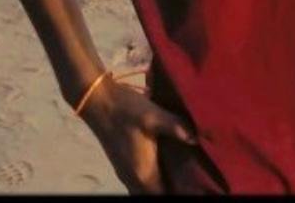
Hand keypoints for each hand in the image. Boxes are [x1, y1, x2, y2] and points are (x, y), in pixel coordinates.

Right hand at [79, 74, 198, 193]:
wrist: (98, 102)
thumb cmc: (126, 110)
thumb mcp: (153, 116)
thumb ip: (175, 127)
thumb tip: (195, 139)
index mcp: (143, 173)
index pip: (163, 195)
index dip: (180, 192)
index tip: (196, 185)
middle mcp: (133, 179)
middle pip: (154, 195)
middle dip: (171, 190)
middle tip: (189, 180)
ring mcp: (125, 172)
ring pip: (145, 190)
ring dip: (160, 187)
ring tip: (179, 175)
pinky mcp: (122, 165)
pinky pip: (139, 183)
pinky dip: (151, 182)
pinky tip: (163, 165)